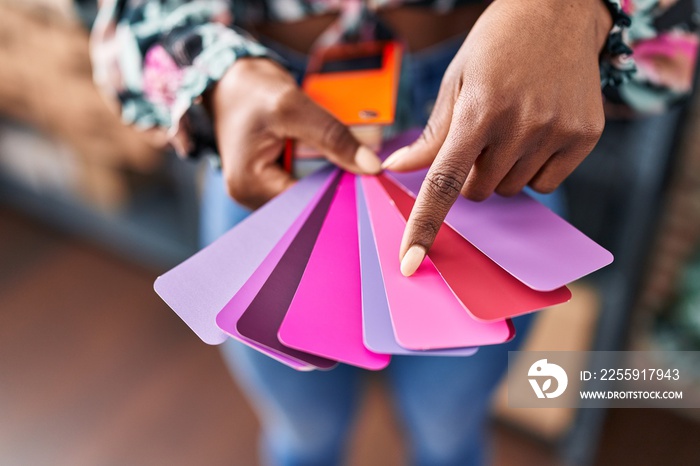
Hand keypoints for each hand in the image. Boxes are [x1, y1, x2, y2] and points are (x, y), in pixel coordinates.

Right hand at [209, 58, 381, 208]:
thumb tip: (371, 166)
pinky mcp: (270, 179)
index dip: (339, 192)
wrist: (229, 79)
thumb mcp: (292, 106)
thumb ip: (332, 135)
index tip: (370, 180)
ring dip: (330, 177)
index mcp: (249, 185)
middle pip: (306, 203)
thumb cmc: (251, 89)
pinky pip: (303, 182)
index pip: (305, 204)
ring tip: (355, 164)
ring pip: (308, 193)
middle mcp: (251, 195)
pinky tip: (338, 160)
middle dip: (336, 185)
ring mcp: (260, 189)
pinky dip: (321, 170)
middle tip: (368, 172)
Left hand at [382, 0, 611, 275]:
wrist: (559, 10)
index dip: (424, 225)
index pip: (445, 182)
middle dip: (470, 175)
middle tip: (480, 136)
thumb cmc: (496, 45)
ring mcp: (557, 131)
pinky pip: (545, 184)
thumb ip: (431, 134)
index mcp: (478, 110)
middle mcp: (520, 124)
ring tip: (510, 125)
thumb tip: (396, 168)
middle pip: (478, 192)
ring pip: (510, 190)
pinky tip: (536, 131)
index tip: (410, 261)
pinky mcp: (584, 136)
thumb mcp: (456, 81)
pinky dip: (533, 169)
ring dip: (501, 171)